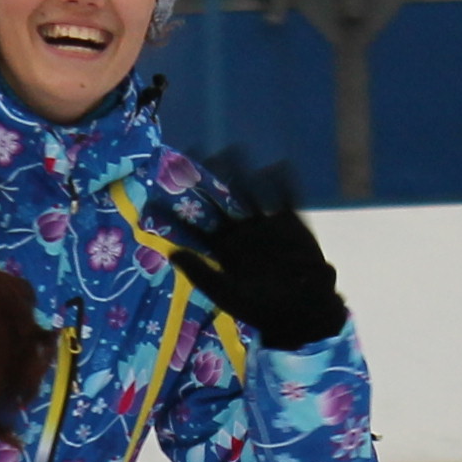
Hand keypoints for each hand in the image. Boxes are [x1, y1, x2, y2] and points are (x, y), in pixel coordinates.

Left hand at [155, 159, 345, 351]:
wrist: (299, 312)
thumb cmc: (261, 307)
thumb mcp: (226, 293)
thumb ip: (200, 272)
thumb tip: (170, 253)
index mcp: (222, 248)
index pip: (196, 224)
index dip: (181, 207)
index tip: (161, 188)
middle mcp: (240, 232)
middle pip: (220, 199)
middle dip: (209, 178)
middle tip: (193, 155)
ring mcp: (263, 225)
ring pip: (249, 191)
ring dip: (241, 171)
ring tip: (231, 148)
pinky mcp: (289, 223)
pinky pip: (285, 198)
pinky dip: (283, 182)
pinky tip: (277, 165)